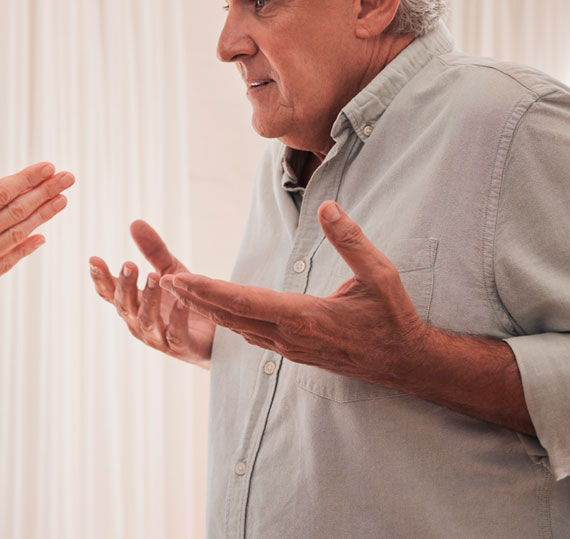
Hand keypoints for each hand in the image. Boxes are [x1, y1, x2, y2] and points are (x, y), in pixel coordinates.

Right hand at [0, 154, 74, 356]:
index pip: (1, 193)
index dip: (27, 178)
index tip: (48, 166)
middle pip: (17, 210)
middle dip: (45, 191)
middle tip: (68, 177)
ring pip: (18, 234)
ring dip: (44, 216)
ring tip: (64, 200)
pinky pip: (9, 261)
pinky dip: (26, 248)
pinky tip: (41, 239)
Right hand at [89, 221, 213, 368]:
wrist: (216, 336)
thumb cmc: (185, 302)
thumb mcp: (170, 272)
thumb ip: (153, 251)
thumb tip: (135, 222)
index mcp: (133, 305)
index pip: (110, 292)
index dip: (100, 278)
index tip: (94, 259)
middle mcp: (139, 323)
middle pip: (125, 305)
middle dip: (125, 284)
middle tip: (129, 264)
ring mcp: (158, 337)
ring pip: (146, 320)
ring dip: (149, 298)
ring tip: (154, 276)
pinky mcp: (182, 347)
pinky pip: (176, 334)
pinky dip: (177, 318)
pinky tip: (180, 301)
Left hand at [159, 201, 427, 384]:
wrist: (404, 363)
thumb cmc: (393, 317)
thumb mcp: (380, 275)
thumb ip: (352, 241)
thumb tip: (327, 206)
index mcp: (305, 316)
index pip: (245, 302)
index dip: (209, 291)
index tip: (181, 278)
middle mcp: (290, 336)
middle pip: (231, 316)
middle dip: (197, 298)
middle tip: (165, 279)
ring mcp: (290, 348)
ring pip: (238, 327)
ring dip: (208, 309)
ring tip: (181, 289)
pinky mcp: (293, 352)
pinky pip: (251, 335)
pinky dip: (228, 319)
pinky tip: (216, 308)